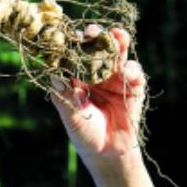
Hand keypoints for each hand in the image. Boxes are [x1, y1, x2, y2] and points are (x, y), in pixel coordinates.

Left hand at [51, 25, 145, 162]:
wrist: (107, 154)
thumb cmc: (84, 134)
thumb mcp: (71, 116)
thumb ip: (63, 96)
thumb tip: (52, 76)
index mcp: (78, 77)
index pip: (75, 55)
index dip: (72, 45)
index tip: (68, 38)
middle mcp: (97, 73)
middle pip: (97, 48)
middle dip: (96, 37)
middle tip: (92, 32)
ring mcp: (116, 78)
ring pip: (118, 54)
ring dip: (117, 43)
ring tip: (116, 36)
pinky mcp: (133, 87)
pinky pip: (134, 72)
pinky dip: (131, 69)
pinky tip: (126, 71)